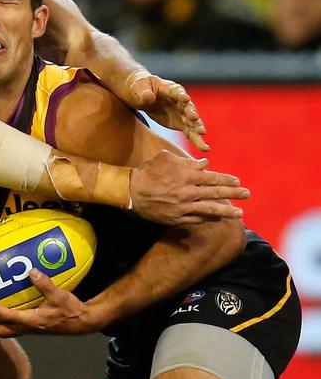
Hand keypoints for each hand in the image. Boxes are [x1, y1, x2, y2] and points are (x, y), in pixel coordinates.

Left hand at [0, 269, 95, 337]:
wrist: (82, 323)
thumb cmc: (71, 310)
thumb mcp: (61, 296)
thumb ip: (46, 284)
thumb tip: (31, 271)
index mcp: (32, 320)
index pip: (8, 316)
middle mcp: (27, 328)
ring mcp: (28, 329)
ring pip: (2, 331)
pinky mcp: (30, 328)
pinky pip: (9, 328)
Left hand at [124, 71, 208, 151]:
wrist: (141, 95)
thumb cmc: (140, 88)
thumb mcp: (138, 88)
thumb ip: (144, 93)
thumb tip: (148, 97)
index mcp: (169, 88)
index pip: (176, 91)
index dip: (180, 95)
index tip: (185, 99)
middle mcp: (179, 100)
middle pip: (187, 106)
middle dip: (191, 112)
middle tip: (194, 118)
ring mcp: (181, 112)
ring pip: (192, 120)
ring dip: (197, 126)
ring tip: (202, 134)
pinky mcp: (180, 123)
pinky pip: (190, 132)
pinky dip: (196, 139)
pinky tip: (203, 147)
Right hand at [130, 149, 249, 224]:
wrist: (130, 192)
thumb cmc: (148, 172)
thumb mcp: (166, 159)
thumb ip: (187, 162)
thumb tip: (206, 164)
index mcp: (186, 176)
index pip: (212, 178)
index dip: (226, 180)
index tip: (238, 181)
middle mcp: (187, 192)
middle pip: (215, 193)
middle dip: (234, 194)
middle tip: (247, 194)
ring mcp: (183, 207)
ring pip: (210, 210)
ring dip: (227, 211)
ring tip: (240, 214)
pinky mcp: (176, 219)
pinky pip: (197, 219)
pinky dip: (208, 218)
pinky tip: (217, 218)